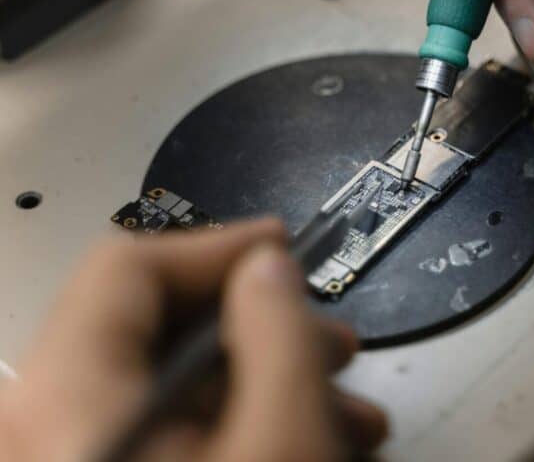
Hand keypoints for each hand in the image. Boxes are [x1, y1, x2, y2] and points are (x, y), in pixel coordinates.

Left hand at [0, 220, 387, 460]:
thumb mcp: (287, 442)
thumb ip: (283, 336)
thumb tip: (268, 270)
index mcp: (67, 407)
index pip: (126, 267)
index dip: (218, 245)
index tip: (279, 245)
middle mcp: (41, 431)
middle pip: (152, 329)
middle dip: (261, 327)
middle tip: (327, 338)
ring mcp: (67, 460)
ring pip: (166, 387)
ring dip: (263, 383)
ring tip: (339, 411)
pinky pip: (161, 431)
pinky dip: (233, 425)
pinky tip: (302, 441)